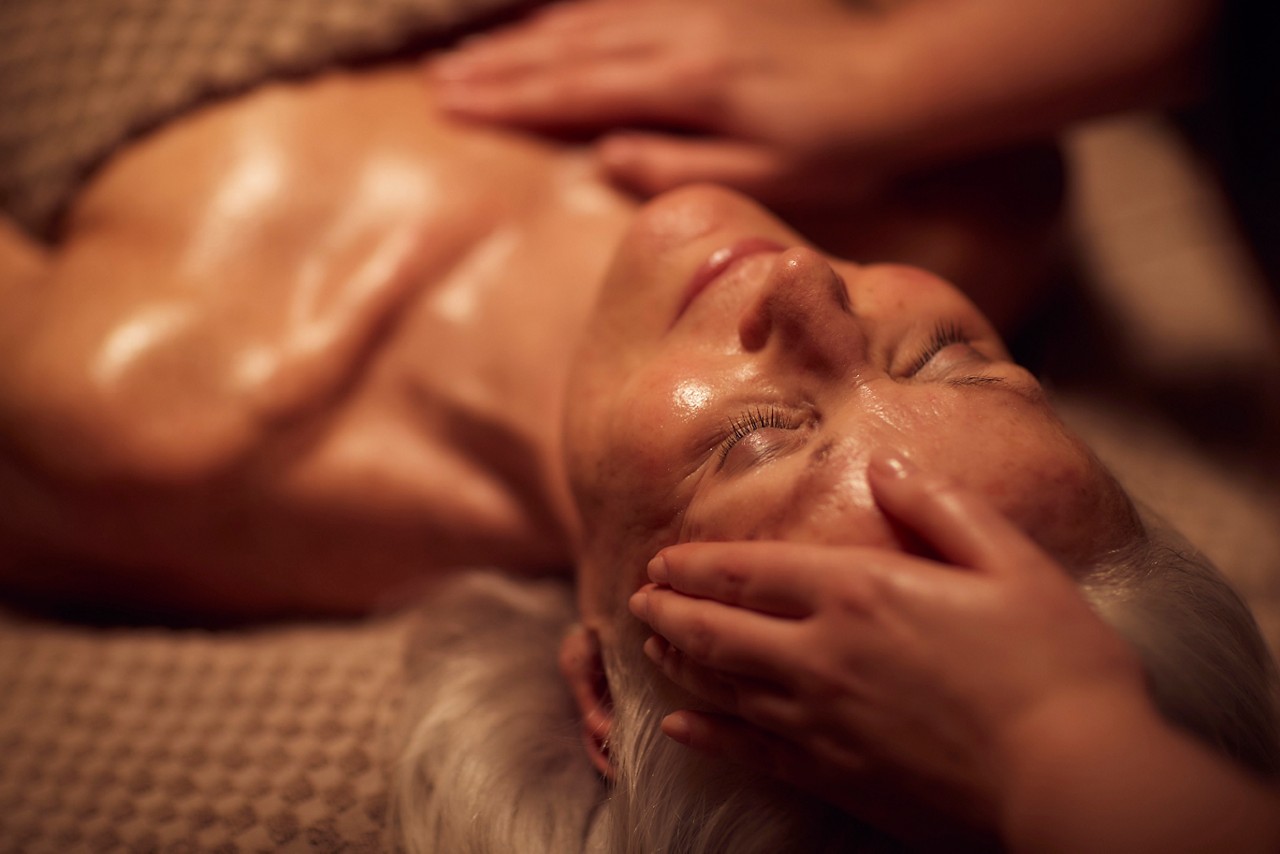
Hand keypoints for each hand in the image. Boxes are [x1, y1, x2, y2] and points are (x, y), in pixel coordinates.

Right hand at [429, 0, 897, 206]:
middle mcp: (681, 33)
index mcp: (690, 83)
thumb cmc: (842, 141)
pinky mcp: (709, 1)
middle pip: (568, 48)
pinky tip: (544, 23)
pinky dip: (572, 13)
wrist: (904, 74)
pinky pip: (621, 2)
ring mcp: (693, 8)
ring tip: (467, 55)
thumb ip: (681, 167)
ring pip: (587, 19)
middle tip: (435, 83)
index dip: (510, 100)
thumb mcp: (767, 174)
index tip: (451, 108)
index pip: (578, 90)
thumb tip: (603, 156)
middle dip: (497, 67)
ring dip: (523, 38)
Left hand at [627, 452, 1149, 837]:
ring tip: (650, 649)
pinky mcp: (834, 777)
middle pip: (718, 630)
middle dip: (669, 612)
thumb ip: (938, 508)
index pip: (750, 572)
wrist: (1073, 776)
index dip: (697, 565)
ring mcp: (820, 722)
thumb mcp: (1009, 560)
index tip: (662, 560)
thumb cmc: (1054, 663)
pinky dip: (706, 735)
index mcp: (858, 592)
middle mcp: (821, 654)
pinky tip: (679, 728)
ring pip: (722, 689)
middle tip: (637, 601)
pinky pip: (748, 752)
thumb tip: (883, 466)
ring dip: (678, 664)